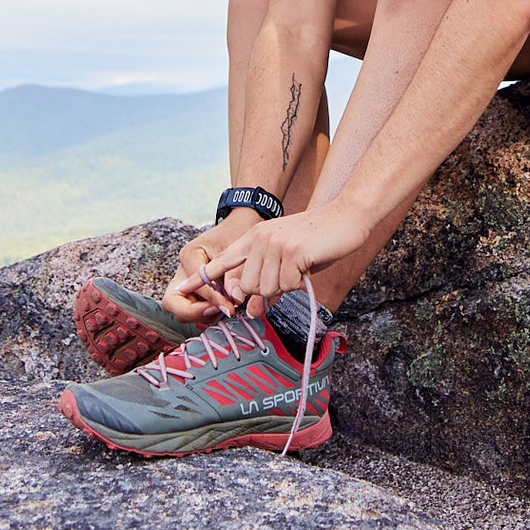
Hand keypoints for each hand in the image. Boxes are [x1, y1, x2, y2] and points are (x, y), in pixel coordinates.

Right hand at [159, 208, 261, 322]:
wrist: (242, 223)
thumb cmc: (238, 231)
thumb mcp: (238, 250)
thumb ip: (234, 276)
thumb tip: (233, 300)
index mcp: (190, 255)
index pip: (194, 286)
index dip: (212, 300)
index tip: (230, 308)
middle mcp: (183, 269)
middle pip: (172, 302)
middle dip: (193, 313)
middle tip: (218, 312)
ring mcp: (186, 280)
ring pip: (180, 309)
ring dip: (201, 315)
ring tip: (224, 309)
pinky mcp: (194, 289)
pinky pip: (193, 309)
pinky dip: (206, 313)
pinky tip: (224, 307)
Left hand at [175, 203, 368, 305]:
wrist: (346, 218)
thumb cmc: (317, 242)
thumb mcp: (288, 262)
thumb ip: (268, 283)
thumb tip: (253, 312)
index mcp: (255, 238)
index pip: (222, 260)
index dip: (202, 277)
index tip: (183, 288)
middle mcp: (260, 239)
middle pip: (247, 286)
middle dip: (267, 291)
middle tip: (289, 276)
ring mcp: (274, 244)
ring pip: (265, 289)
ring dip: (285, 286)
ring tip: (299, 267)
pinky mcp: (291, 252)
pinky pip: (286, 285)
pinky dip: (299, 282)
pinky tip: (308, 265)